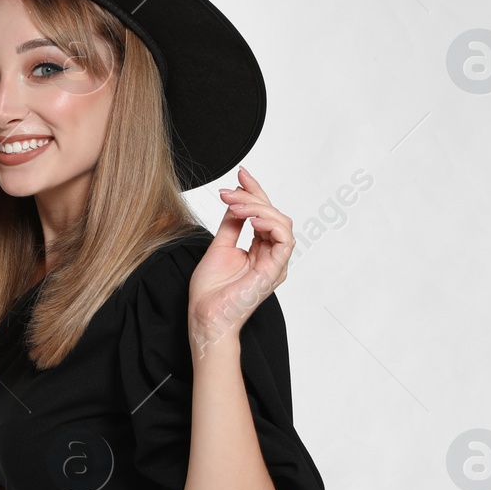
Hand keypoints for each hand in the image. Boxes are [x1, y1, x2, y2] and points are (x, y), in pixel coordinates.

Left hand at [189, 165, 293, 356]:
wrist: (205, 315)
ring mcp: (275, 263)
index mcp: (259, 251)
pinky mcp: (274, 270)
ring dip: (258, 207)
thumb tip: (236, 200)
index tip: (241, 174)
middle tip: (230, 191)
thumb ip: (231, 224)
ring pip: (281, 222)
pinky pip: (285, 240)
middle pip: (273, 214)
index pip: (263, 214)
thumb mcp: (219, 246)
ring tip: (235, 205)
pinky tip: (250, 219)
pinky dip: (270, 223)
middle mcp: (270, 255)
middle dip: (253, 196)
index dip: (254, 192)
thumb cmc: (210, 291)